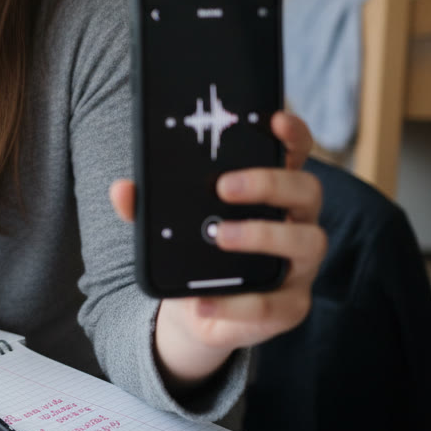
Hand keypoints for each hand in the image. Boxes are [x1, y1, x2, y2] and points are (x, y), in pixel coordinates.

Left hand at [108, 111, 326, 386]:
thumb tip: (122, 190)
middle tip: (224, 186)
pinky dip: (237, 305)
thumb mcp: (170, 226)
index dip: (292, 135)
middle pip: (307, 191)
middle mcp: (296, 223)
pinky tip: (204, 303)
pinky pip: (276, 304)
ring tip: (219, 235)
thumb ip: (148, 206)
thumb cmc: (193, 252)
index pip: (295, 154)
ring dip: (262, 235)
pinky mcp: (291, 305)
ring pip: (307, 241)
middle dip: (269, 183)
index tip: (272, 120)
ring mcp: (300, 265)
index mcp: (272, 194)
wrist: (196, 309)